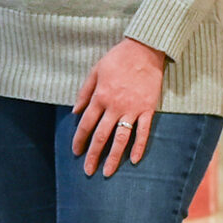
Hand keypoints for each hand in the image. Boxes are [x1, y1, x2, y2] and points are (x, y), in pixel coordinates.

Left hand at [73, 37, 165, 176]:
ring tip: (108, 172)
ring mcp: (132, 109)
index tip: (75, 152)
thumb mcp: (94, 71)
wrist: (144, 50)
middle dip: (93, 155)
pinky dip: (139, 146)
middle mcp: (114, 106)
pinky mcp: (148, 109)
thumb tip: (75, 112)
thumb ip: (84, 93)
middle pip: (101, 136)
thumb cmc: (117, 59)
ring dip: (114, 157)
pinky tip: (134, 160)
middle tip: (88, 171)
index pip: (85, 125)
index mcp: (100, 97)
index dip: (79, 140)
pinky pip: (144, 132)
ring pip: (121, 139)